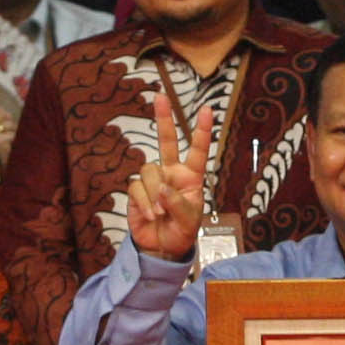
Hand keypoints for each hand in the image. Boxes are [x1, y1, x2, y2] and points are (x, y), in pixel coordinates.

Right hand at [123, 87, 207, 260]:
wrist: (162, 248)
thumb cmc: (182, 231)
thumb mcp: (190, 220)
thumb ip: (179, 204)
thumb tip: (163, 189)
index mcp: (191, 177)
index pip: (197, 151)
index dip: (202, 131)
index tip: (207, 110)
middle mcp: (171, 173)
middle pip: (166, 141)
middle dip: (164, 119)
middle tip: (160, 96)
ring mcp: (153, 181)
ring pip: (149, 171)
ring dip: (155, 193)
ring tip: (160, 213)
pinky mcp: (137, 191)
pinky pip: (137, 187)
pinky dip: (145, 202)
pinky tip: (151, 216)